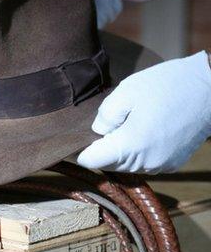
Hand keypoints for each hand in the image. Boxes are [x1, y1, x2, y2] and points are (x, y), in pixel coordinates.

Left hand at [77, 51, 210, 173]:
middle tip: (110, 124)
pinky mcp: (172, 164)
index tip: (79, 139)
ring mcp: (160, 165)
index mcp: (131, 146)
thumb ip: (104, 115)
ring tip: (129, 124)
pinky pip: (144, 162)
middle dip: (103, 148)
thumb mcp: (126, 91)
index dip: (82, 150)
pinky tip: (145, 130)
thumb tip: (97, 132)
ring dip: (121, 150)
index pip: (91, 161)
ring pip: (126, 165)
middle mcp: (145, 162)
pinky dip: (138, 151)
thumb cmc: (168, 86)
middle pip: (108, 164)